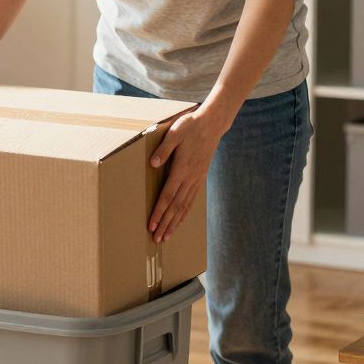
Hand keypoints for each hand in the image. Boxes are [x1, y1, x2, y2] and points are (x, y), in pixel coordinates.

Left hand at [147, 105, 228, 243]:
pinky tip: (179, 221)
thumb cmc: (191, 126)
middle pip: (175, 207)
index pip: (168, 196)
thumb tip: (153, 163)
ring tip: (166, 236)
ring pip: (184, 206)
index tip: (151, 225)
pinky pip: (191, 200)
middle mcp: (190, 178)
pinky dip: (184, 213)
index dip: (159, 212)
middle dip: (165, 224)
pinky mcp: (200, 178)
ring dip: (174, 223)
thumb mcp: (175, 132)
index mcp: (182, 168)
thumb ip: (164, 149)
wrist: (212, 124)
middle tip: (156, 239)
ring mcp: (196, 179)